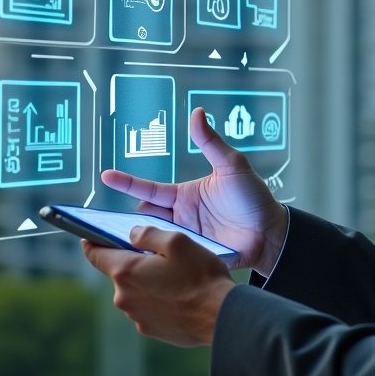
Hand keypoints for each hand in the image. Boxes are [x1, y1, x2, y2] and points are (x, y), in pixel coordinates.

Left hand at [82, 227, 234, 346]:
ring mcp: (136, 316)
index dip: (91, 242)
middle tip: (161, 256)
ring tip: (177, 277)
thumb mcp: (177, 241)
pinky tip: (180, 295)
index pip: (95, 255)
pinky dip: (159, 299)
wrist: (220, 316)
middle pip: (120, 272)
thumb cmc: (201, 276)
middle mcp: (124, 297)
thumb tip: (132, 235)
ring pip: (136, 290)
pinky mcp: (150, 329)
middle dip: (135, 262)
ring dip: (148, 282)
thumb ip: (148, 234)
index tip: (89, 237)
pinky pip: (148, 307)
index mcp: (126, 271)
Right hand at [100, 107, 287, 276]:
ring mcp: (184, 239)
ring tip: (115, 243)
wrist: (271, 231)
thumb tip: (197, 112)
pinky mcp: (192, 258)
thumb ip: (211, 142)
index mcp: (184, 196)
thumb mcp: (232, 166)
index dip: (127, 182)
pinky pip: (168, 260)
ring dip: (136, 241)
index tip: (105, 175)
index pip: (148, 189)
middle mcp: (179, 218)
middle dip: (124, 220)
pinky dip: (155, 259)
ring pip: (151, 240)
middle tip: (104, 222)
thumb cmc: (253, 196)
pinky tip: (141, 263)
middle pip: (142, 219)